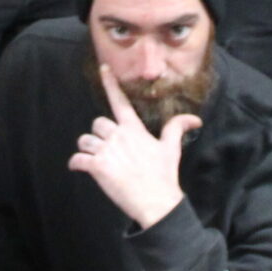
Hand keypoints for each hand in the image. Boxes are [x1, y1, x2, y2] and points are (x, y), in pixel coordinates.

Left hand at [69, 66, 191, 228]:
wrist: (157, 202)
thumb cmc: (164, 175)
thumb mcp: (171, 149)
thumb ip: (177, 128)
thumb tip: (195, 118)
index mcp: (134, 129)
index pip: (120, 101)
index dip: (111, 83)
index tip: (104, 68)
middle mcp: (119, 136)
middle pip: (97, 123)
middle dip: (99, 135)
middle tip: (108, 148)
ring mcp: (107, 151)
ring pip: (85, 140)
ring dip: (88, 149)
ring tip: (97, 159)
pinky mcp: (98, 167)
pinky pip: (78, 159)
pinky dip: (76, 163)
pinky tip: (80, 167)